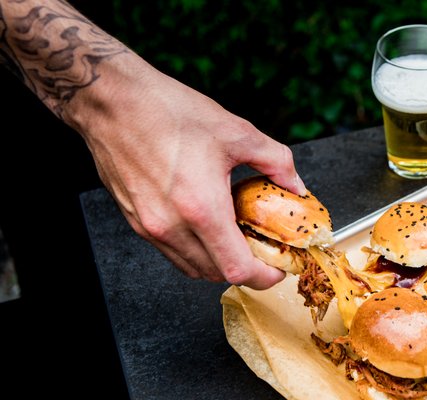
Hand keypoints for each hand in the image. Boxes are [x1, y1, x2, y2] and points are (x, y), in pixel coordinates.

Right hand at [72, 56, 304, 289]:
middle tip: (262, 248)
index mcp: (201, 207)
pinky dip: (195, 249)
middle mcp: (171, 225)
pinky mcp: (135, 220)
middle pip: (215, 274)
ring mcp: (148, 226)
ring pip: (191, 267)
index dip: (263, 277)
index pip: (236, 269)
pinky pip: (171, 251)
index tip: (277, 269)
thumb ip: (276, 162)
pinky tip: (207, 223)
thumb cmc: (168, 111)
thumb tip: (296, 185)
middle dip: (245, 268)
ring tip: (236, 236)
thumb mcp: (237, 132)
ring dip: (218, 261)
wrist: (113, 100)